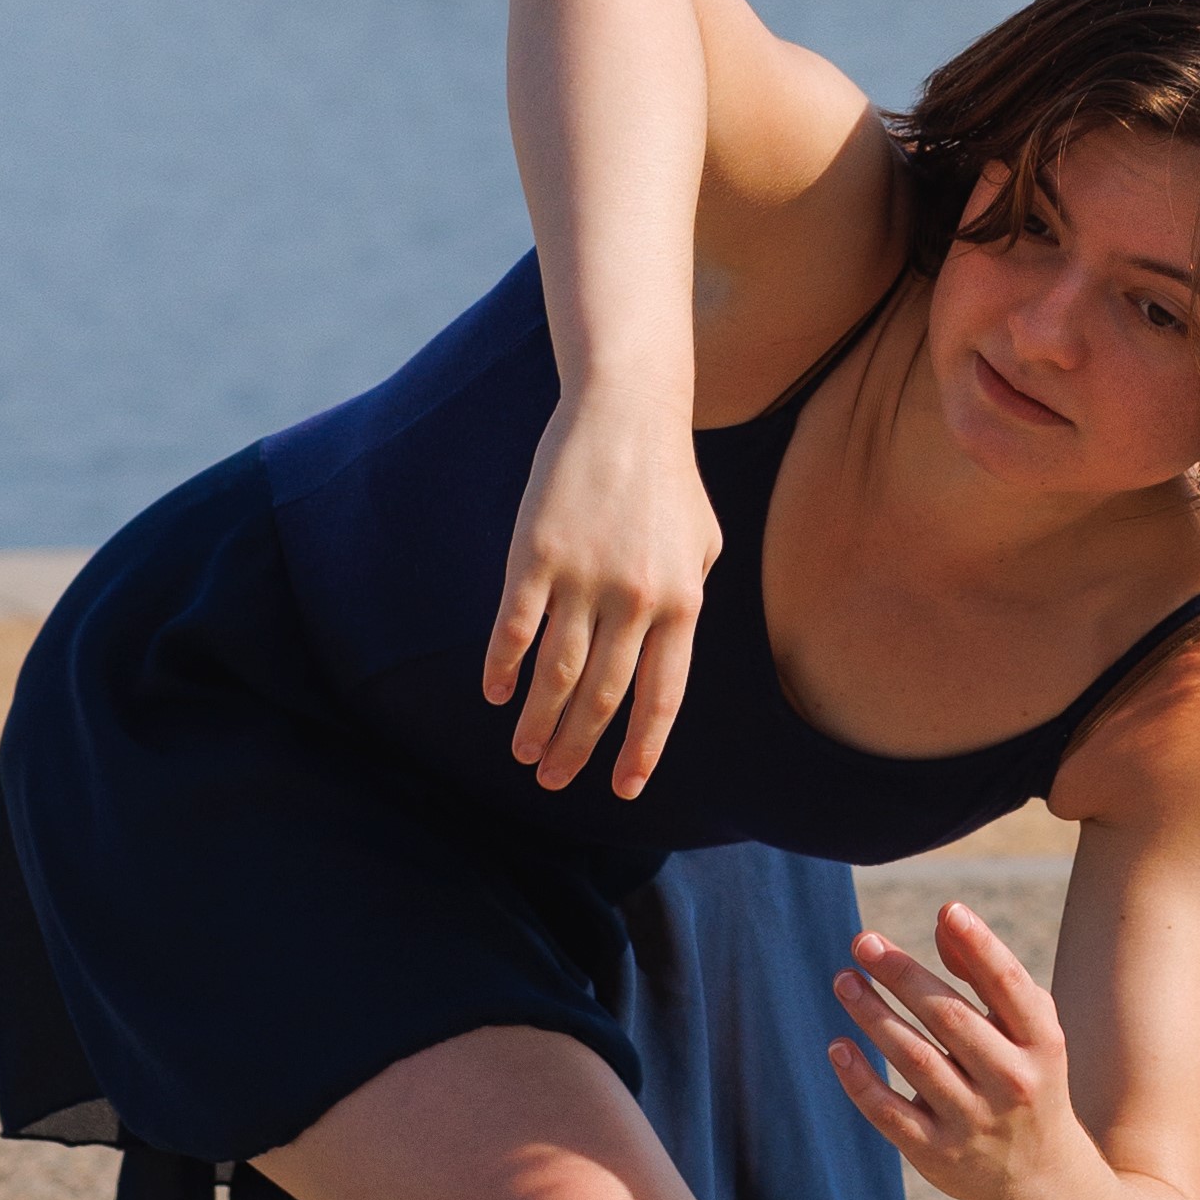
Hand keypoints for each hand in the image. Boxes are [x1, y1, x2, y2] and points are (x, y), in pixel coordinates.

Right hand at [482, 385, 722, 794]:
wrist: (626, 411)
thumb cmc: (669, 480)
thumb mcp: (704, 544)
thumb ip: (688, 602)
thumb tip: (664, 659)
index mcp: (683, 602)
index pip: (661, 697)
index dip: (640, 749)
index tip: (621, 789)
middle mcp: (636, 598)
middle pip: (603, 696)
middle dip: (577, 747)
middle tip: (553, 781)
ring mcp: (585, 577)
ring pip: (557, 672)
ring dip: (537, 721)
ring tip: (524, 755)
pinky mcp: (537, 553)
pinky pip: (516, 626)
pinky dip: (504, 666)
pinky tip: (496, 694)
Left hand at [827, 902, 1078, 1199]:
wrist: (1038, 1179)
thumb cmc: (1025, 1079)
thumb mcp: (1027, 1033)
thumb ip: (989, 978)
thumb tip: (945, 920)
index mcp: (1041, 1045)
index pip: (1010, 988)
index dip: (981, 946)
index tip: (948, 909)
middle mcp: (1011, 1083)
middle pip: (950, 1018)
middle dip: (903, 975)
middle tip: (862, 941)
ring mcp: (973, 1122)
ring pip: (915, 1060)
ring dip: (873, 1016)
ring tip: (843, 981)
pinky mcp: (936, 1154)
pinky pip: (889, 1112)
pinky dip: (859, 1079)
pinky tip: (837, 1046)